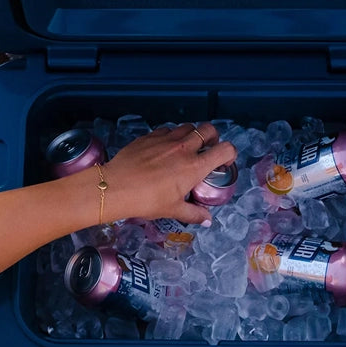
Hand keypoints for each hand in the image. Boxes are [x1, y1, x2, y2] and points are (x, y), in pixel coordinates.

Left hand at [101, 123, 236, 225]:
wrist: (116, 187)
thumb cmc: (146, 201)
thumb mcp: (173, 210)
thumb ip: (194, 213)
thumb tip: (207, 220)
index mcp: (194, 166)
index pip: (225, 149)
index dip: (229, 153)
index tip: (223, 162)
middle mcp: (184, 148)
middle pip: (209, 129)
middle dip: (213, 137)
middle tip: (207, 150)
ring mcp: (166, 139)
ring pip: (187, 127)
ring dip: (192, 134)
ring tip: (185, 148)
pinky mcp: (150, 136)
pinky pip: (167, 130)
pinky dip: (171, 136)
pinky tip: (164, 148)